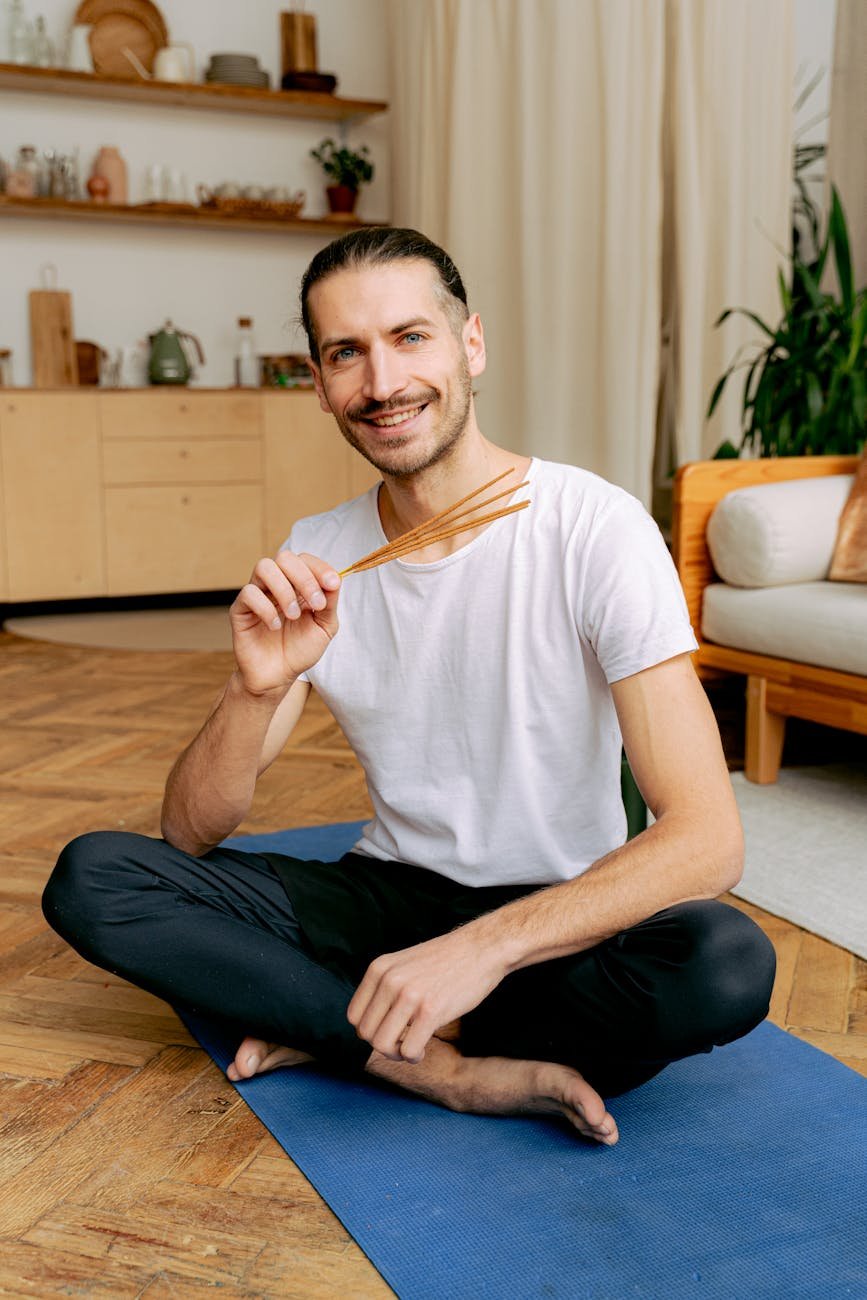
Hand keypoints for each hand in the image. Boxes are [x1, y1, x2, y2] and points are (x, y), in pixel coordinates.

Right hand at [229, 551, 339, 693]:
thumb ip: (330, 603)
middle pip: (285, 557)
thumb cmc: (300, 650)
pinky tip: (274, 626)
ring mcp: (258, 594)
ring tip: (293, 615)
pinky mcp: (240, 609)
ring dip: (284, 589)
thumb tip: (335, 579)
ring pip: (264, 567)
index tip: (332, 584)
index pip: (305, 560)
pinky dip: (265, 608)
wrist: (278, 677)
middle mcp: (277, 584)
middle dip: (304, 578)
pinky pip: (248, 593)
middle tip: (315, 604)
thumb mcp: (325, 627)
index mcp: (298, 585)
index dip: (320, 568)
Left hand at [347, 926, 506, 1062]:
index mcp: (379, 969)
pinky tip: (423, 1049)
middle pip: (366, 1033)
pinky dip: (413, 1057)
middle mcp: (389, 980)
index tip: (389, 1031)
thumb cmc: (445, 961)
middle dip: (383, 1045)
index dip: (370, 1031)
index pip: (354, 1016)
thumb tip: (369, 1027)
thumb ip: (384, 988)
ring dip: (397, 1054)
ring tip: (412, 1048)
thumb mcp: (403, 964)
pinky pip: (409, 1050)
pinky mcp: (430, 1011)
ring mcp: (409, 995)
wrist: (481, 948)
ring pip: (382, 1045)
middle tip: (403, 1043)